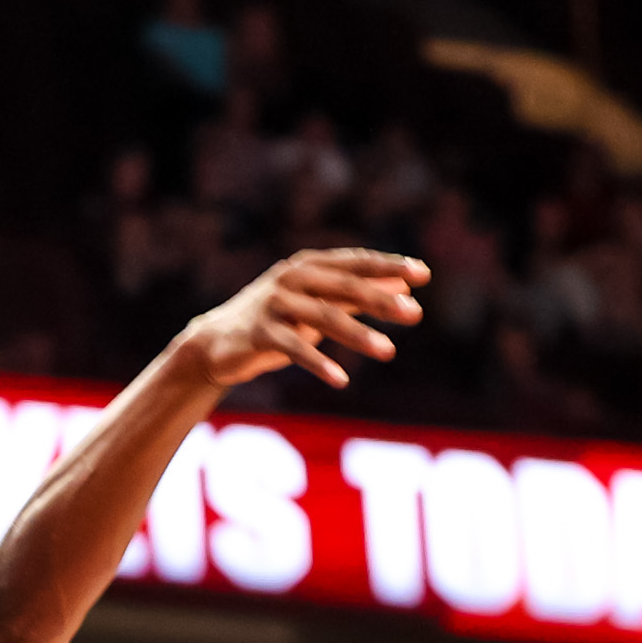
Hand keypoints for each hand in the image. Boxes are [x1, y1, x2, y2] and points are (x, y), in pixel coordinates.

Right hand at [175, 249, 429, 389]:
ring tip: (388, 351)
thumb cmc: (275, 321)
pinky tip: (341, 380)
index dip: (390, 266)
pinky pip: (295, 348)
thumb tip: (405, 290)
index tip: (424, 274)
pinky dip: (319, 363)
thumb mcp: (318, 305)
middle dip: (382, 301)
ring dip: (358, 334)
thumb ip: (357, 296)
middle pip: (345, 286)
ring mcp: (274, 303)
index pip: (356, 262)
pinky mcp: (259, 332)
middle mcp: (292, 277)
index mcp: (309, 265)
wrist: (217, 344)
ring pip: (323, 317)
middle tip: (416, 315)